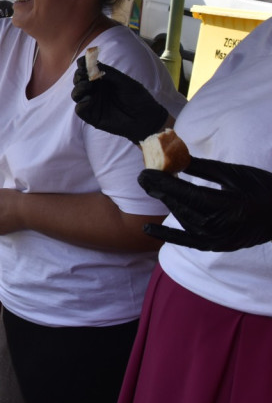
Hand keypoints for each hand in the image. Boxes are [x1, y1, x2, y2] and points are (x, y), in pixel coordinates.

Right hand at [71, 55, 168, 142]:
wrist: (146, 118)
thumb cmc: (138, 98)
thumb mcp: (124, 81)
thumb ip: (109, 73)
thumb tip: (92, 64)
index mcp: (102, 79)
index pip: (86, 69)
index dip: (83, 64)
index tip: (84, 62)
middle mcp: (95, 90)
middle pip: (78, 80)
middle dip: (79, 75)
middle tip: (86, 75)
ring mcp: (92, 102)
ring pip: (76, 94)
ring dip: (79, 88)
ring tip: (88, 86)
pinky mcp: (91, 116)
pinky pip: (79, 109)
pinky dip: (82, 103)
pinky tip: (90, 99)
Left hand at [140, 157, 271, 250]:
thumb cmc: (263, 188)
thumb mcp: (234, 173)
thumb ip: (203, 168)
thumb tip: (174, 157)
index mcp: (227, 205)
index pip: (186, 194)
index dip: (162, 183)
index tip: (144, 172)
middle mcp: (220, 226)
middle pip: (180, 206)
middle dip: (160, 190)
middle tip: (143, 176)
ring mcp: (218, 239)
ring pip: (182, 219)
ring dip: (168, 203)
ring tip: (157, 187)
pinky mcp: (216, 245)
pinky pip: (187, 241)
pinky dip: (167, 234)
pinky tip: (147, 229)